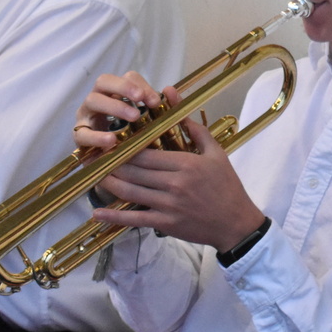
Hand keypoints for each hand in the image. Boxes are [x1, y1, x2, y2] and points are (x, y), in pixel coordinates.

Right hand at [73, 71, 164, 149]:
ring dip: (115, 106)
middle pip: (104, 81)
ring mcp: (86, 115)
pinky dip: (97, 136)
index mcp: (117, 93)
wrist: (115, 165)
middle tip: (140, 99)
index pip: (127, 77)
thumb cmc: (133, 138)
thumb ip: (161, 108)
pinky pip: (83, 133)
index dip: (141, 84)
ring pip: (92, 100)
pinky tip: (111, 140)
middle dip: (123, 87)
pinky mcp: (79, 136)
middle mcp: (99, 99)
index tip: (155, 100)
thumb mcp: (150, 122)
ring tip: (134, 117)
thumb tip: (170, 91)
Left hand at [89, 86, 264, 252]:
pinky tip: (97, 213)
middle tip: (96, 157)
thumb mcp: (217, 154)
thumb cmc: (227, 186)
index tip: (112, 142)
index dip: (124, 148)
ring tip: (95, 175)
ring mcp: (168, 205)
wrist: (237, 223)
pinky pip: (135, 219)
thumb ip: (195, 131)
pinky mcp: (165, 224)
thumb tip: (179, 107)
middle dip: (111, 163)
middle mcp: (174, 183)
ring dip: (108, 183)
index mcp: (186, 164)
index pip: (145, 153)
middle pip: (133, 170)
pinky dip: (114, 217)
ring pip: (129, 192)